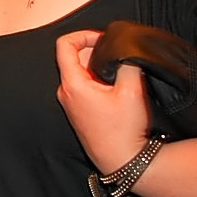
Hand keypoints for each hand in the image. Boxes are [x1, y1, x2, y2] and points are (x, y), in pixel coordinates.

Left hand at [54, 29, 151, 173]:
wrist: (124, 162)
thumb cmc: (124, 131)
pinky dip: (97, 80)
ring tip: (119, 72)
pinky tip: (116, 88)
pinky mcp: (78, 111)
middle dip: (95, 51)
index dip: (83, 34)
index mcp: (73, 84)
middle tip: (117, 55)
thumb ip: (127, 63)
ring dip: (98, 66)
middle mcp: (66, 93)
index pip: (64, 45)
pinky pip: (84, 86)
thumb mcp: (132, 91)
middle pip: (73, 57)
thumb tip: (125, 50)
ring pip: (80, 72)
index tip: (103, 38)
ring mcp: (70, 103)